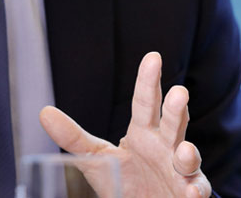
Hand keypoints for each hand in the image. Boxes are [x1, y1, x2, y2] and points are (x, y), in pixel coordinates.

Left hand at [40, 52, 211, 197]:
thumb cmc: (127, 178)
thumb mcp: (96, 158)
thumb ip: (73, 138)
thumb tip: (44, 112)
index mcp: (144, 133)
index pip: (145, 103)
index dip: (148, 81)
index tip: (152, 57)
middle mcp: (166, 146)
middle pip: (174, 123)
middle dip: (177, 109)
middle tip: (179, 92)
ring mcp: (180, 170)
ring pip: (188, 157)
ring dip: (189, 154)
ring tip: (183, 151)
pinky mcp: (189, 192)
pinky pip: (197, 190)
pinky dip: (196, 191)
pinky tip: (190, 192)